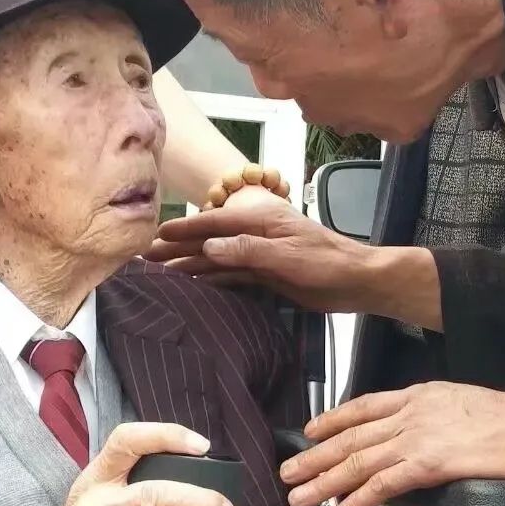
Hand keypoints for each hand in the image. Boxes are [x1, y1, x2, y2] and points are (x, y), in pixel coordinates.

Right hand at [148, 202, 379, 311]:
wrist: (358, 280)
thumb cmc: (328, 262)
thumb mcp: (287, 255)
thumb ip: (247, 250)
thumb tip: (209, 245)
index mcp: (261, 220)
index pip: (215, 222)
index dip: (185, 229)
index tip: (157, 235)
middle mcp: (257, 234)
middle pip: (211, 240)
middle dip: (179, 248)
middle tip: (147, 257)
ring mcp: (261, 254)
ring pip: (218, 259)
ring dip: (190, 265)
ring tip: (161, 273)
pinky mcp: (267, 273)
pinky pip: (232, 274)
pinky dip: (211, 279)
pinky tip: (192, 285)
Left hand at [280, 383, 504, 505]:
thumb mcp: (465, 403)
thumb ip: (437, 416)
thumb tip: (424, 434)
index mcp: (421, 395)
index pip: (364, 405)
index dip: (333, 419)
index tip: (311, 429)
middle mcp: (411, 413)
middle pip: (351, 435)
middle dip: (315, 454)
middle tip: (287, 469)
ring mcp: (416, 437)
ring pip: (357, 461)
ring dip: (323, 480)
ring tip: (298, 495)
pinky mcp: (426, 464)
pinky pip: (380, 485)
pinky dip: (354, 501)